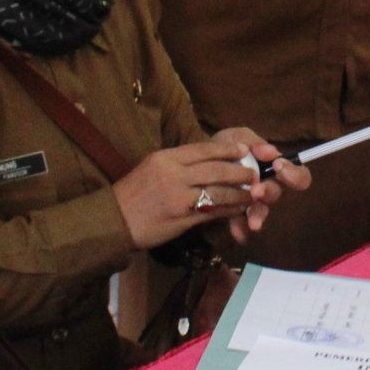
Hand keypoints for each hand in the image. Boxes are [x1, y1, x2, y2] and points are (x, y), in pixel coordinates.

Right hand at [113, 139, 282, 250]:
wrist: (114, 220)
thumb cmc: (133, 193)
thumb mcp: (151, 168)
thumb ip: (177, 164)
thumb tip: (206, 161)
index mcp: (166, 158)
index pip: (203, 149)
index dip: (227, 150)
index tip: (244, 151)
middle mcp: (174, 174)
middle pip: (216, 169)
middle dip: (240, 172)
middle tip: (255, 174)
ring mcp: (179, 197)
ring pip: (218, 192)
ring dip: (239, 193)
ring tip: (253, 194)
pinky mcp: (182, 218)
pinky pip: (212, 211)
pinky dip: (228, 210)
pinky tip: (238, 209)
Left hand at [209, 125, 309, 243]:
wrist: (200, 161)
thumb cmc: (226, 147)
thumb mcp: (238, 137)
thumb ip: (254, 142)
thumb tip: (271, 151)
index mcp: (273, 168)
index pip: (298, 174)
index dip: (294, 174)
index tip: (278, 165)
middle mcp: (267, 187)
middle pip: (277, 194)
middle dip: (268, 192)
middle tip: (256, 190)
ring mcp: (252, 202)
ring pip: (261, 211)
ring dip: (258, 215)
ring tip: (252, 222)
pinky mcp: (236, 213)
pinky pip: (242, 224)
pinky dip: (241, 229)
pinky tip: (237, 234)